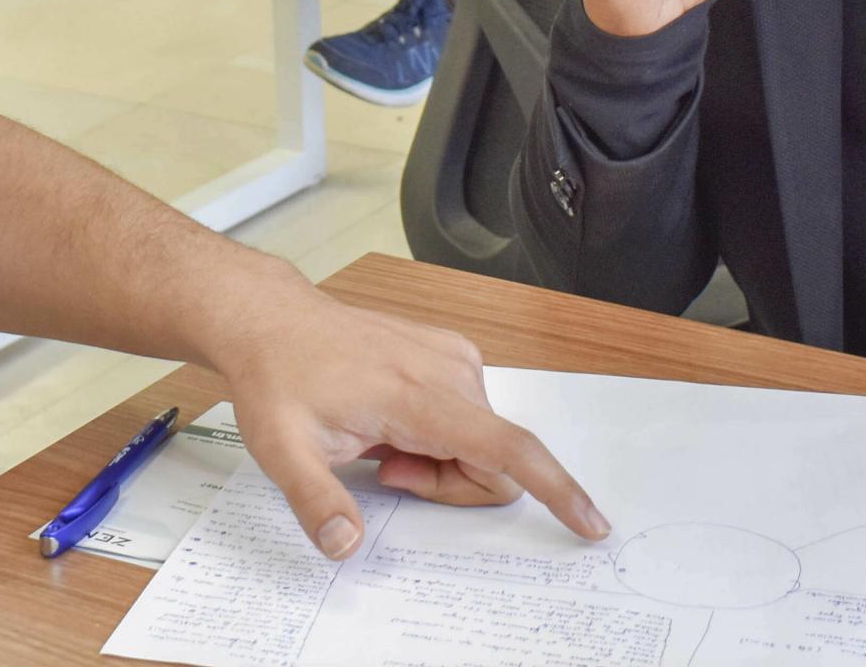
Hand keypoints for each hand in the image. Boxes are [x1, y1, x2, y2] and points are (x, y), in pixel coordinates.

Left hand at [209, 283, 605, 559]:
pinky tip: (389, 422)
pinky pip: (472, 418)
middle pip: (493, 463)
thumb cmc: (280, 378)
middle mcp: (451, 371)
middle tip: (382, 470)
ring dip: (438, 462)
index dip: (556, 490)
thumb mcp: (282, 450)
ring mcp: (455, 359)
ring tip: (378, 441)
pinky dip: (438, 436)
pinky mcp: (453, 355)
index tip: (591, 522)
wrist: (274, 320)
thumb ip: (317, 503)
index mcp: (418, 396)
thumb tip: (345, 546)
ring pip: (483, 444)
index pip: (508, 449)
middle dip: (446, 487)